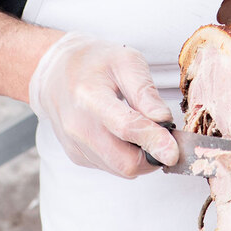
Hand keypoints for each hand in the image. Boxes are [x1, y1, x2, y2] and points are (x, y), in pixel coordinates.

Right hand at [27, 33, 178, 177]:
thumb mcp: (125, 60)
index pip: (125, 127)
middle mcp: (78, 127)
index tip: (175, 152)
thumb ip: (145, 91)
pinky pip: (111, 166)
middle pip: (125, 161)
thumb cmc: (94, 63)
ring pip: (121, 169)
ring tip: (139, 127)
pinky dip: (124, 155)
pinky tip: (121, 133)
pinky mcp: (77, 156)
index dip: (154, 141)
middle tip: (163, 134)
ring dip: (139, 156)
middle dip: (152, 155)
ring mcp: (75, 145)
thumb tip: (164, 120)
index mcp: (90, 96)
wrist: (55, 73)